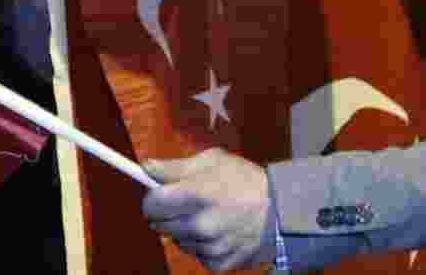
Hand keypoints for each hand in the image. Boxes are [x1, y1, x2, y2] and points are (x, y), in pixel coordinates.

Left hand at [143, 148, 274, 272]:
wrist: (279, 209)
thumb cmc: (245, 180)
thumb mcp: (213, 161)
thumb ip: (176, 166)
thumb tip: (146, 167)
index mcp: (197, 194)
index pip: (151, 204)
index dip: (153, 197)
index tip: (161, 194)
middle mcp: (200, 224)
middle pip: (159, 225)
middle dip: (168, 213)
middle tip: (188, 203)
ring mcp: (208, 247)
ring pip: (176, 241)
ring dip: (185, 230)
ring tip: (208, 216)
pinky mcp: (217, 263)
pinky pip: (195, 255)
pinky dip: (202, 245)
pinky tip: (218, 231)